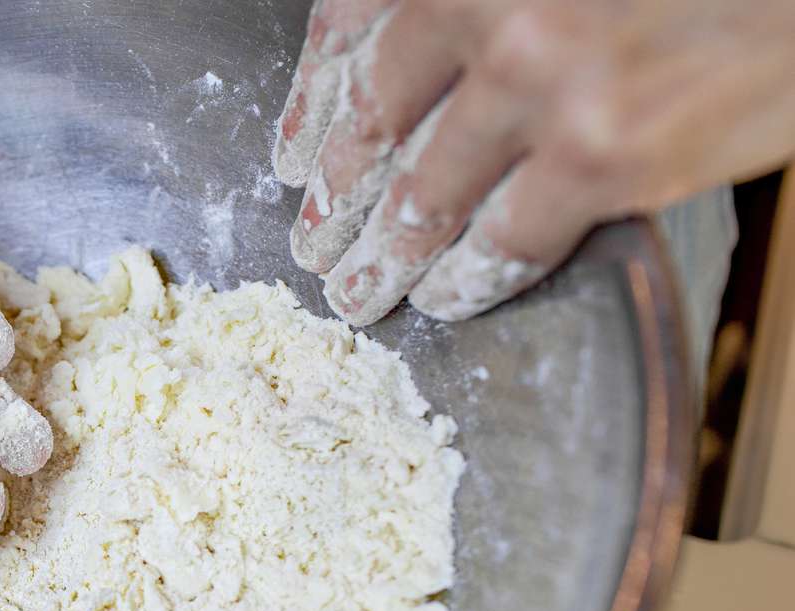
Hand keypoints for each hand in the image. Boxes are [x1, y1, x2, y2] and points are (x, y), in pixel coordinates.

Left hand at [273, 0, 794, 324]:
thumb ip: (491, 3)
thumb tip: (418, 72)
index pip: (351, 30)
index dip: (311, 105)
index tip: (290, 158)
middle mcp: (491, 4)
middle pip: (374, 122)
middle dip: (334, 197)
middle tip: (313, 242)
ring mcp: (544, 80)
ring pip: (425, 194)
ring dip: (381, 255)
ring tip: (356, 291)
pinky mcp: (604, 154)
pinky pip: (506, 238)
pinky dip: (468, 277)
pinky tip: (447, 297)